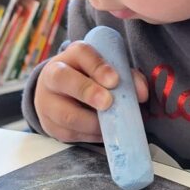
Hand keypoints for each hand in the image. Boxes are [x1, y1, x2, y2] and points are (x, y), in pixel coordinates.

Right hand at [33, 40, 148, 142]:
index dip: (98, 67)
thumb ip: (126, 77)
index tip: (115, 80)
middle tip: (107, 103)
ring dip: (92, 122)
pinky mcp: (50, 126)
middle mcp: (52, 76)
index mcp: (70, 57)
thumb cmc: (90, 80)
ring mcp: (47, 102)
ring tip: (112, 125)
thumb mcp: (106, 72)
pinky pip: (70, 134)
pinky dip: (91, 136)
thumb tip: (142, 93)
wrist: (60, 95)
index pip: (81, 53)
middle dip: (87, 91)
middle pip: (62, 79)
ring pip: (65, 114)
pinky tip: (105, 133)